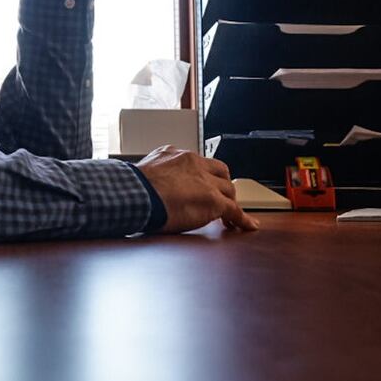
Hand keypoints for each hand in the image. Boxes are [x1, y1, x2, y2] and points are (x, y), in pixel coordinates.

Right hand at [136, 146, 259, 232]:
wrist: (136, 194)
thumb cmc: (133, 188)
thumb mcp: (144, 171)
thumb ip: (155, 173)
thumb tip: (149, 183)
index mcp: (176, 155)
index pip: (198, 163)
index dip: (204, 176)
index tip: (202, 183)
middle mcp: (194, 163)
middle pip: (219, 172)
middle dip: (222, 185)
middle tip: (220, 198)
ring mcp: (206, 181)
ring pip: (229, 190)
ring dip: (230, 202)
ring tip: (230, 215)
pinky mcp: (213, 200)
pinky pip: (235, 210)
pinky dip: (243, 219)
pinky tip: (248, 225)